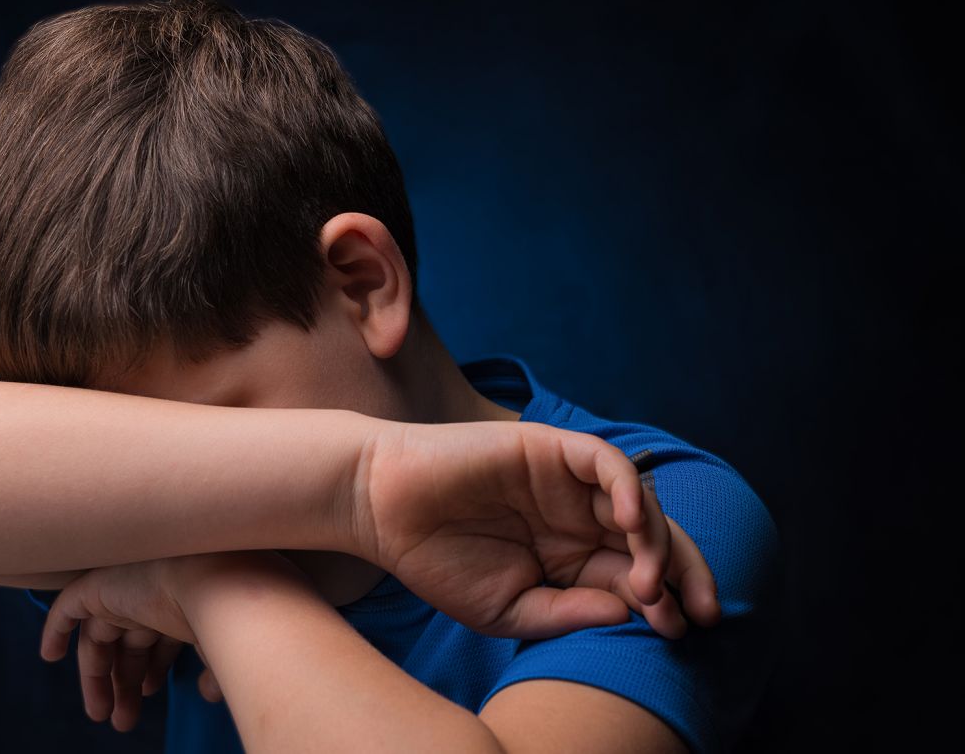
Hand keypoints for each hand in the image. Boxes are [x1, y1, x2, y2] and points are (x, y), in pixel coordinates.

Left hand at [37, 553, 280, 728]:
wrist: (215, 583)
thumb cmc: (229, 614)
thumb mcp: (223, 652)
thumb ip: (212, 669)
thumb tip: (209, 693)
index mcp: (180, 605)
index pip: (159, 639)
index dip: (153, 668)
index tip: (149, 694)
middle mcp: (151, 596)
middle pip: (129, 644)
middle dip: (126, 682)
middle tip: (123, 719)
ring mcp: (124, 590)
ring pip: (100, 637)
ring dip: (98, 677)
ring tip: (101, 714)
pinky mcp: (99, 587)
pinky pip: (67, 608)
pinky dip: (56, 629)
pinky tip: (50, 657)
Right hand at [351, 420, 721, 639]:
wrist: (382, 508)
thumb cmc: (437, 560)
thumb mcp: (507, 609)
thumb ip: (568, 613)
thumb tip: (630, 615)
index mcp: (570, 558)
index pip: (635, 577)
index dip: (666, 603)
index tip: (677, 633)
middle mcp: (577, 518)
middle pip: (651, 539)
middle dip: (685, 574)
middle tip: (700, 612)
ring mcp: (567, 482)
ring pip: (637, 501)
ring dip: (654, 542)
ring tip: (647, 582)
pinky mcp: (549, 449)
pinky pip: (605, 462)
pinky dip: (625, 488)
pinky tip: (627, 524)